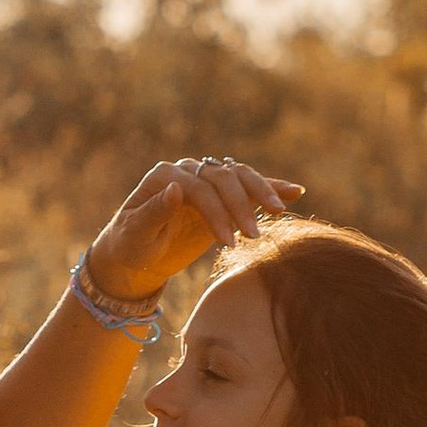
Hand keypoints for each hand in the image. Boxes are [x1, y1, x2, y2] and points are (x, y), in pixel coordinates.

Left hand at [86, 155, 301, 301]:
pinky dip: (272, 188)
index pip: (198, 187)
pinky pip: (249, 188)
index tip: (228, 241)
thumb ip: (154, 212)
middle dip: (241, 205)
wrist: (135, 255)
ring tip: (279, 212)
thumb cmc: (130, 246)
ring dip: (261, 193)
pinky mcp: (222, 196)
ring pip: (239, 177)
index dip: (215, 212)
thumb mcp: (135, 234)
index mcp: (164, 175)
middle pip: (222, 178)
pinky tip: (296, 192)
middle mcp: (187, 171)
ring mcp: (207, 181)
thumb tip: (176, 188)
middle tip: (254, 234)